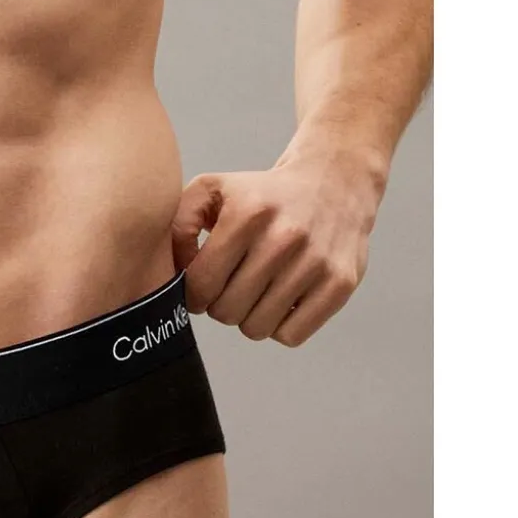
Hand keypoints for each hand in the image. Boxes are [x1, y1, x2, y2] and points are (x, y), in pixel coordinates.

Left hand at [170, 159, 377, 345]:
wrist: (332, 182)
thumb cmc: (262, 194)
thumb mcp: (212, 189)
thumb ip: (178, 225)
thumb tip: (176, 271)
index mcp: (247, 213)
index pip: (201, 284)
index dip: (192, 294)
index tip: (201, 287)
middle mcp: (283, 237)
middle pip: (227, 310)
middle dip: (219, 305)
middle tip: (230, 287)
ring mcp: (315, 261)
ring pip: (257, 327)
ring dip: (248, 317)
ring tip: (256, 292)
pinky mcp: (340, 283)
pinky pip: (291, 336)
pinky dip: (280, 327)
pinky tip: (281, 300)